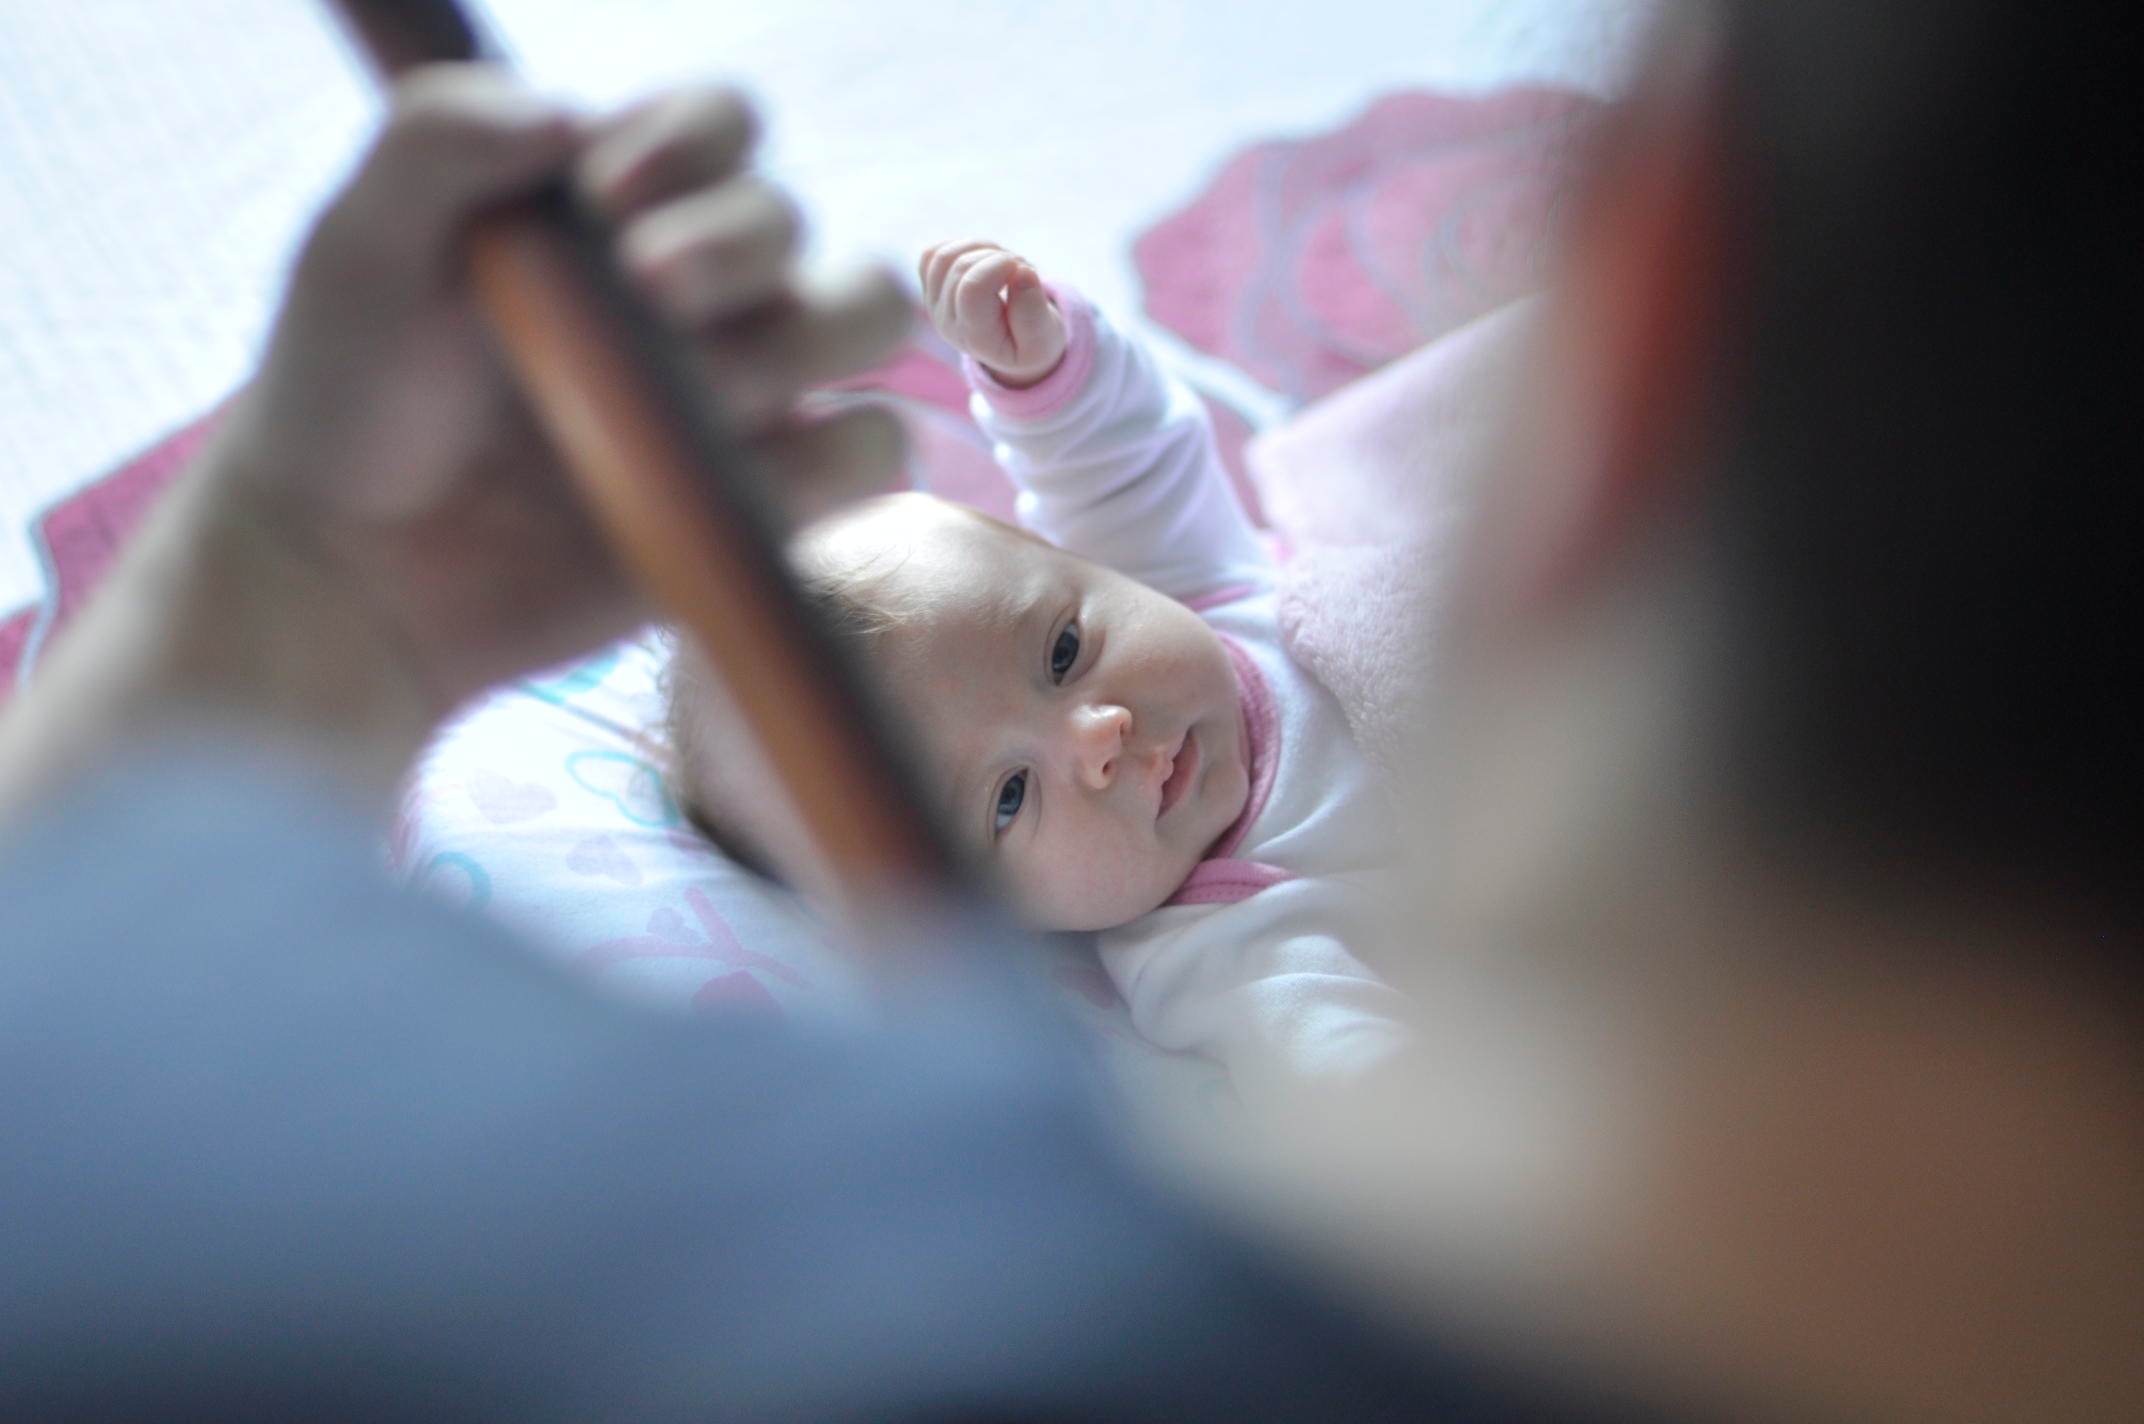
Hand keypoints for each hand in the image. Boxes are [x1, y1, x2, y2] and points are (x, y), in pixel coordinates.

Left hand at [0, 68, 912, 817]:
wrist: (354, 571)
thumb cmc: (351, 395)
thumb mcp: (360, 241)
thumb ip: (440, 138)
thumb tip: (568, 115)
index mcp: (619, 204)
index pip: (724, 125)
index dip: (693, 144)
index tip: (606, 199)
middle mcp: (701, 289)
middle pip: (802, 221)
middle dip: (738, 246)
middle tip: (646, 292)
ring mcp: (744, 395)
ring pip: (866, 319)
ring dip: (794, 341)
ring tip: (693, 396)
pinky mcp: (768, 502)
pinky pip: (868, 454)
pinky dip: (829, 456)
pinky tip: (733, 475)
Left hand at [918, 240, 1067, 388]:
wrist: (1014, 347)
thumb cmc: (1032, 341)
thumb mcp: (1043, 339)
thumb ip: (1034, 313)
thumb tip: (1022, 272)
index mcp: (975, 337)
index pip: (972, 289)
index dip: (1001, 265)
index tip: (1024, 269)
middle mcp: (947, 322)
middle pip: (961, 267)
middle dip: (998, 257)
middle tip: (1022, 269)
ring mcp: (934, 304)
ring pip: (944, 255)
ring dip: (982, 248)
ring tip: (1005, 263)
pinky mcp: (930, 287)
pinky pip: (933, 253)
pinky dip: (962, 247)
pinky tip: (985, 260)